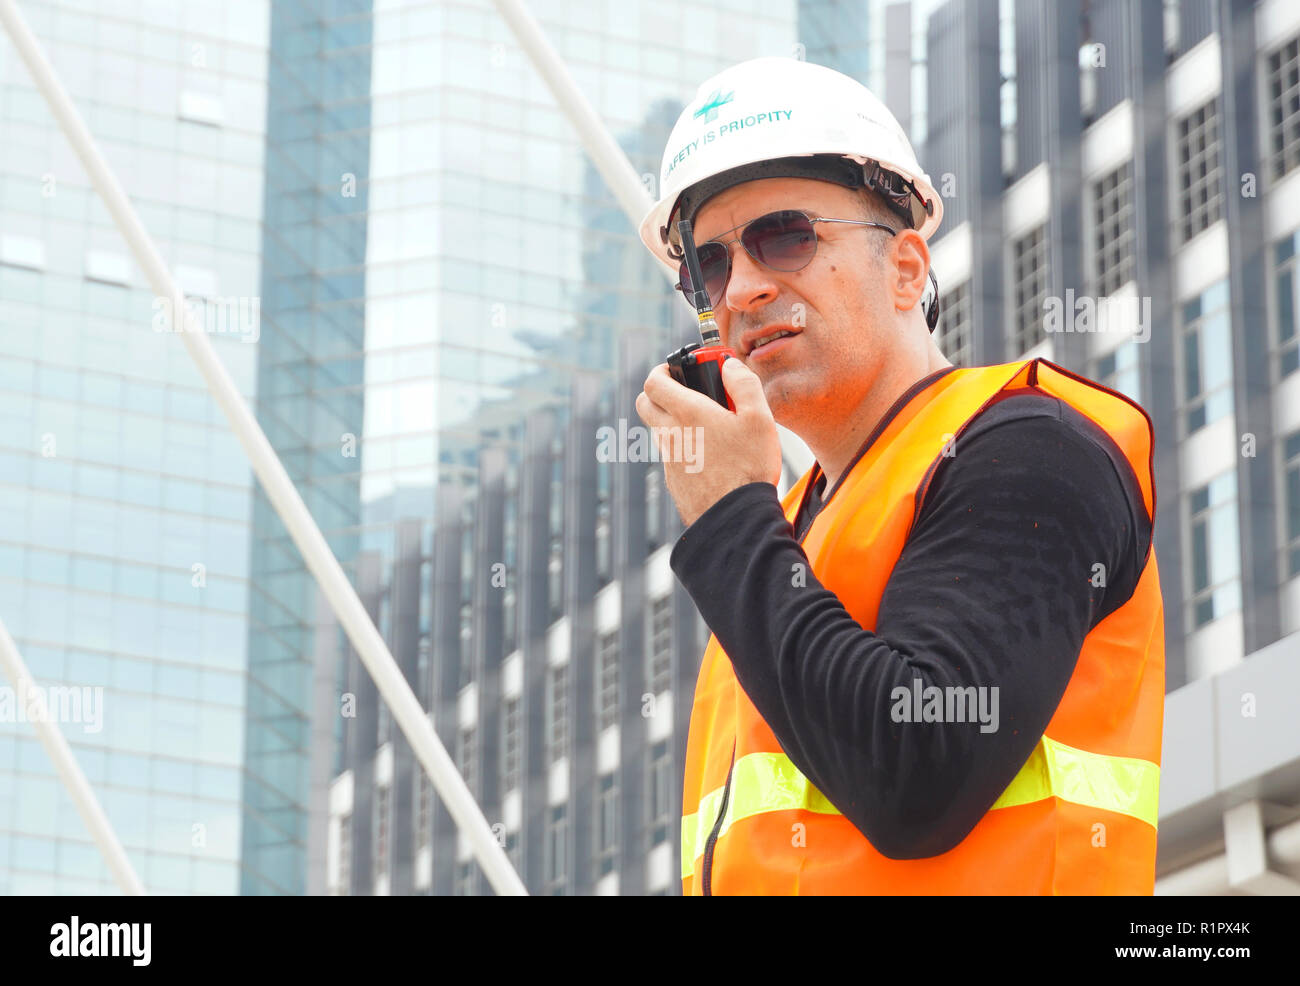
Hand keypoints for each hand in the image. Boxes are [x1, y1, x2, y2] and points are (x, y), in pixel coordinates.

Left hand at [634, 356, 782, 527]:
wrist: (736, 519)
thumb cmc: (748, 468)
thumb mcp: (759, 419)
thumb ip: (744, 384)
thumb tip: (730, 366)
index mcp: (687, 414)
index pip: (653, 382)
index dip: (661, 371)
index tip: (676, 370)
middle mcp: (670, 435)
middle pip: (645, 404)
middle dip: (659, 392)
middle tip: (685, 392)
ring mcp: (669, 461)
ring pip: (659, 431)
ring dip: (674, 422)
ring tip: (709, 428)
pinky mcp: (673, 482)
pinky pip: (672, 457)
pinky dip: (684, 449)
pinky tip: (711, 457)